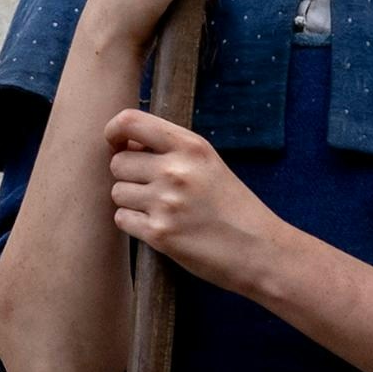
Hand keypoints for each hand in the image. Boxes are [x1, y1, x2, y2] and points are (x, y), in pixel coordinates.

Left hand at [104, 108, 290, 292]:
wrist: (258, 249)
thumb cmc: (233, 206)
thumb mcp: (209, 164)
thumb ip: (171, 150)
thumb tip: (123, 145)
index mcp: (191, 146)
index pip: (129, 121)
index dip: (114, 132)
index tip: (116, 143)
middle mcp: (176, 170)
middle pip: (118, 162)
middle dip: (128, 176)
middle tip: (153, 189)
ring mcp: (166, 202)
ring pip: (117, 192)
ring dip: (131, 202)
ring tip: (161, 210)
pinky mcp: (159, 233)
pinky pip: (122, 219)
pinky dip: (134, 224)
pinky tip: (158, 226)